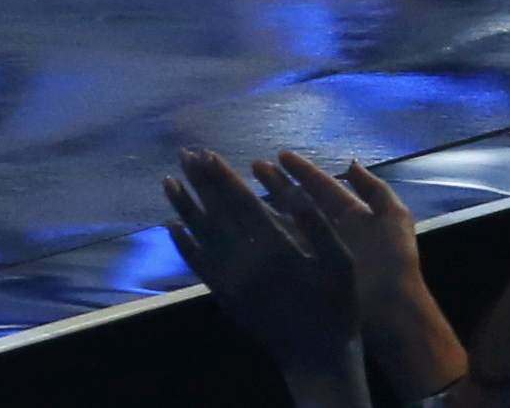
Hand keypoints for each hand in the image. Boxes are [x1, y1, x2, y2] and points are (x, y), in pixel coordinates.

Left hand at [163, 147, 361, 380]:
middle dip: (200, 182)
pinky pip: (197, 264)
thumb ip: (316, 225)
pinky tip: (172, 227)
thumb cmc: (335, 306)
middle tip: (184, 155)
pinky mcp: (223, 295)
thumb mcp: (340, 263)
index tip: (206, 153)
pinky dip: (183, 244)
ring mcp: (230, 278)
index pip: (240, 202)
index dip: (222, 176)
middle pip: (216, 212)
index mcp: (274, 247)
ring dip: (184, 206)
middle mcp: (245, 259)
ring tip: (168, 181)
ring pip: (200, 234)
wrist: (318, 357)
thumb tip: (293, 191)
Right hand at [265, 151, 471, 400]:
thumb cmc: (392, 262)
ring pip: (287, 220)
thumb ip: (376, 190)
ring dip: (268, 204)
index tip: (280, 155)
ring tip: (245, 186)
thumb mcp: (395, 220)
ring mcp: (316, 251)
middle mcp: (332, 230)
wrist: (389, 310)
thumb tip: (351, 163)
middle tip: (256, 167)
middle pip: (302, 201)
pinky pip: (282, 246)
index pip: (324, 188)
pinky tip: (248, 218)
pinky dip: (266, 232)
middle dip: (280, 183)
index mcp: (354, 217)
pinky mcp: (303, 270)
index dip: (304, 171)